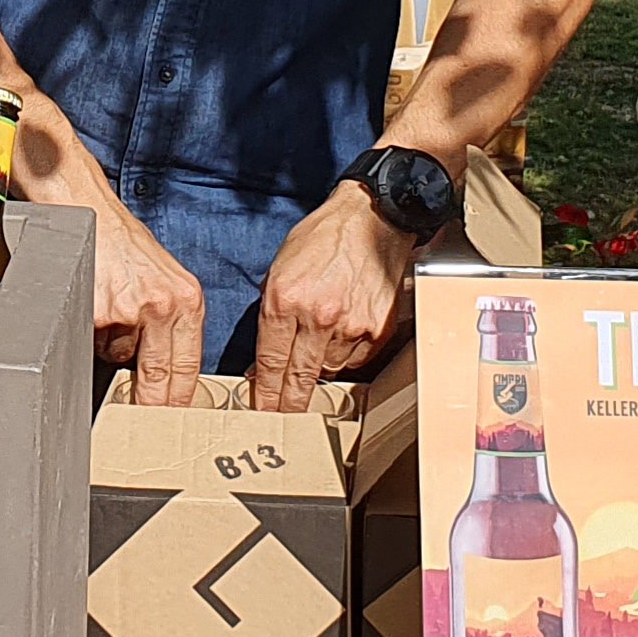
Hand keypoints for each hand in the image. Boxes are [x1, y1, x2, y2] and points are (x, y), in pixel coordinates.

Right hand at [88, 200, 207, 405]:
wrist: (87, 212)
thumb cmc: (124, 245)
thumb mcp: (166, 282)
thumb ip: (172, 325)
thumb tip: (169, 376)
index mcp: (187, 302)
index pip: (188, 371)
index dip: (181, 404)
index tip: (177, 426)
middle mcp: (163, 306)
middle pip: (159, 379)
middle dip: (150, 404)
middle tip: (144, 422)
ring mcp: (128, 310)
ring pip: (119, 360)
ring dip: (113, 354)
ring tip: (110, 318)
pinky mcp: (95, 312)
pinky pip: (91, 344)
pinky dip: (90, 336)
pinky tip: (93, 311)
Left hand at [250, 188, 411, 413]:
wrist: (372, 219)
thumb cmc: (323, 239)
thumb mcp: (280, 268)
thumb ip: (270, 313)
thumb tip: (262, 360)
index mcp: (285, 299)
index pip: (270, 362)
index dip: (264, 393)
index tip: (261, 410)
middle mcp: (317, 316)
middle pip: (298, 378)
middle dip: (287, 403)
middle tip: (282, 417)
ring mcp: (350, 325)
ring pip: (328, 369)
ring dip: (319, 367)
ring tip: (320, 343)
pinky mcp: (376, 329)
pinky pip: (355, 358)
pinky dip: (346, 353)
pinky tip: (343, 331)